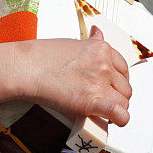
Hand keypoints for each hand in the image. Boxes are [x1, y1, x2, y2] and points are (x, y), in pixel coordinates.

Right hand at [14, 27, 131, 127]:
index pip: (123, 68)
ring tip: (102, 110)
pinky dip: (120, 119)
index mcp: (101, 49)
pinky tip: (115, 120)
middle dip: (117, 94)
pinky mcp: (91, 101)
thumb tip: (98, 32)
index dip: (118, 79)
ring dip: (115, 107)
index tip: (111, 85)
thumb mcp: (74, 42)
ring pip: (123, 101)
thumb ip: (91, 42)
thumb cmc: (45, 55)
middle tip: (104, 98)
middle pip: (125, 87)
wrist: (28, 67)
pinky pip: (118, 113)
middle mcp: (104, 64)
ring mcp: (99, 82)